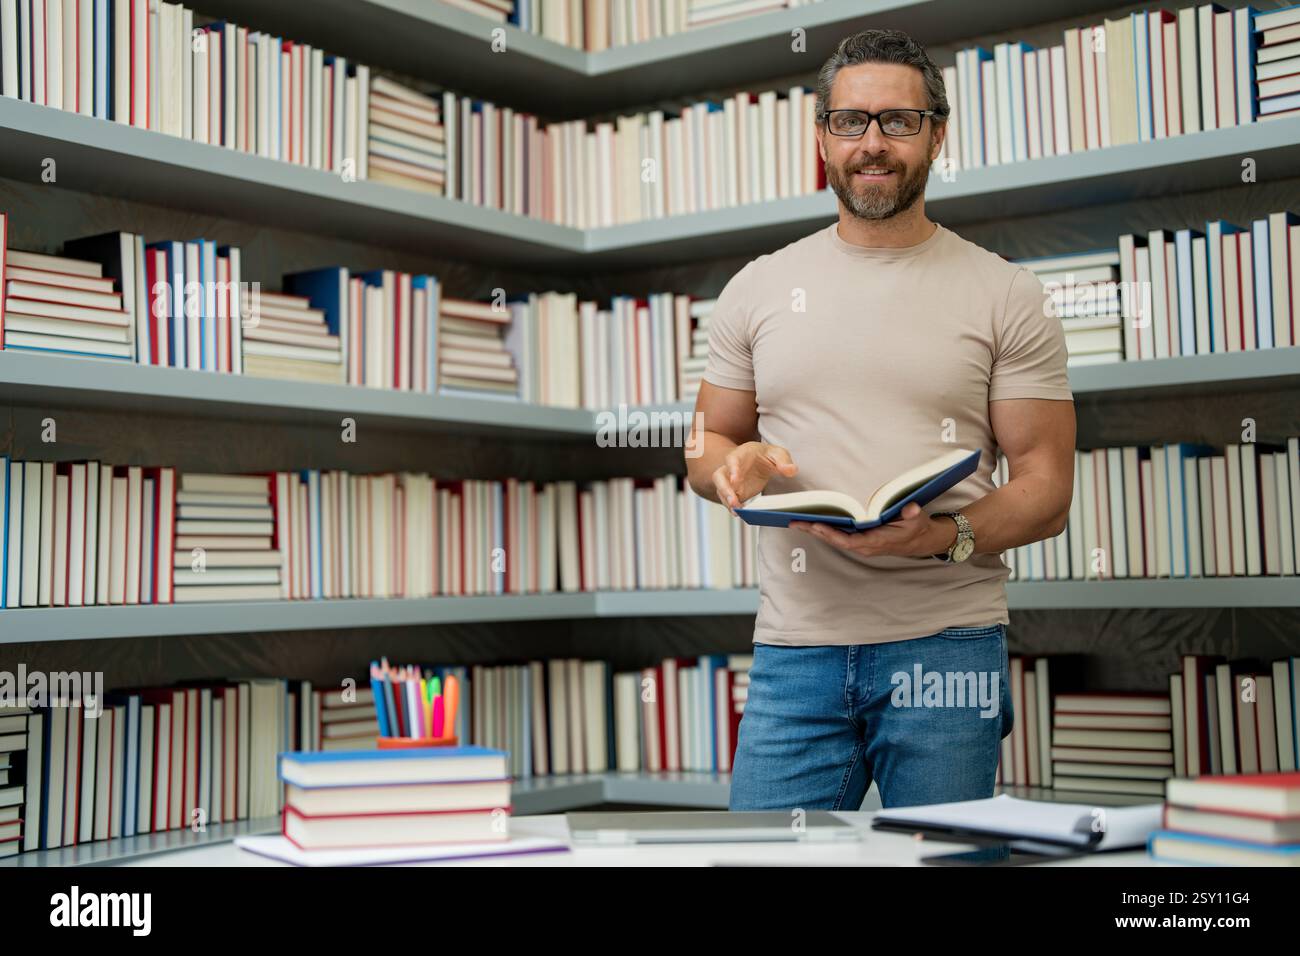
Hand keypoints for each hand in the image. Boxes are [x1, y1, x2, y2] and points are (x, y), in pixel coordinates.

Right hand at [712, 441, 797, 511]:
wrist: (761, 461)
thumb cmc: (768, 455)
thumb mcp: (779, 454)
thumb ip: (784, 461)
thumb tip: (790, 470)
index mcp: (742, 454)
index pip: (732, 459)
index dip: (732, 469)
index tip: (735, 480)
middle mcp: (731, 467)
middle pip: (719, 476)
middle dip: (724, 489)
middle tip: (733, 501)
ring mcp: (730, 481)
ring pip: (721, 490)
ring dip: (727, 501)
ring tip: (737, 511)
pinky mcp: (734, 492)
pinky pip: (728, 500)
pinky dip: (732, 507)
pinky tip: (740, 514)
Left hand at [790, 503, 955, 558]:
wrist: (921, 540)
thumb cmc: (916, 528)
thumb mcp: (917, 519)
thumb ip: (911, 514)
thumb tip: (909, 508)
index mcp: (876, 542)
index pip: (848, 541)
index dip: (831, 535)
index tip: (816, 526)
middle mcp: (865, 546)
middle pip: (835, 540)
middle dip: (814, 531)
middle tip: (795, 522)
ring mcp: (861, 545)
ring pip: (834, 539)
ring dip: (815, 531)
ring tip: (796, 521)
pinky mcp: (860, 541)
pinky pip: (838, 537)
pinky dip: (824, 530)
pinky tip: (811, 522)